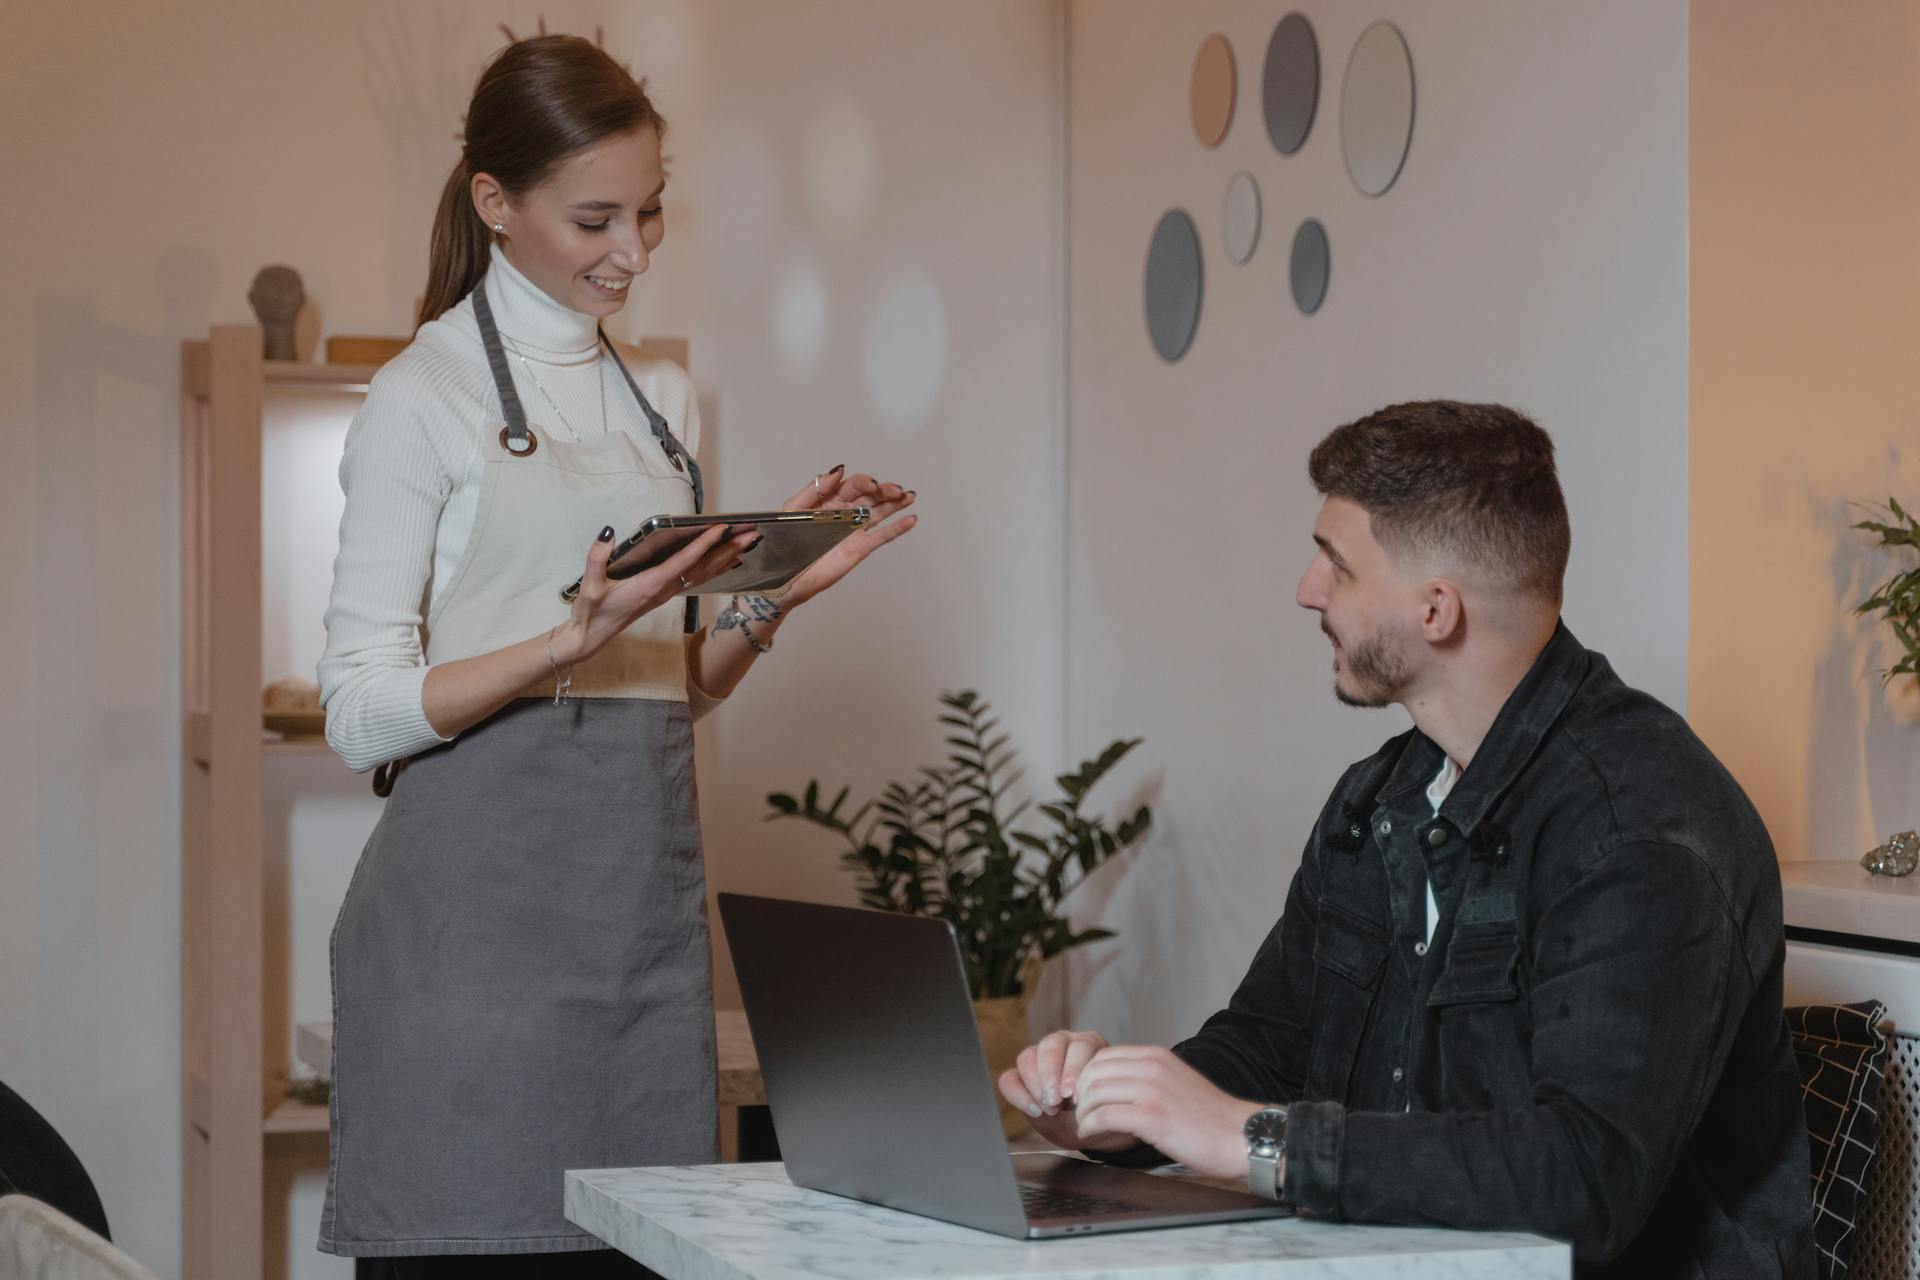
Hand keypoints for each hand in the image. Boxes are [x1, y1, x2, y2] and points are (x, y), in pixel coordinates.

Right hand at [553, 522, 756, 664]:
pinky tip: (727, 562)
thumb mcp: (589, 585)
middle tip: (752, 534)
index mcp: (650, 585)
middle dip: (728, 549)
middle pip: (703, 567)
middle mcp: (664, 590)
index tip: (722, 529)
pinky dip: (715, 568)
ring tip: (748, 544)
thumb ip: (596, 558)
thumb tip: (608, 533)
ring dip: (726, 558)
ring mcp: (666, 593)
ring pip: (703, 574)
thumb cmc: (591, 612)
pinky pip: (696, 579)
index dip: (703, 545)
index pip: (684, 562)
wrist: (591, 636)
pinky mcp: (664, 594)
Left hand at [774, 465, 916, 607]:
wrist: (786, 575)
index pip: (853, 486)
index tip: (873, 484)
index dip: (865, 482)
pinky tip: (911, 520)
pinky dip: (898, 528)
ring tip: (910, 496)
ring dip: (896, 504)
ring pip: (880, 513)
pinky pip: (882, 536)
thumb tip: (839, 471)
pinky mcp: (861, 548)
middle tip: (897, 490)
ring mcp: (854, 530)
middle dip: (886, 491)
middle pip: (871, 497)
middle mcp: (845, 513)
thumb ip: (815, 489)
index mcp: (830, 500)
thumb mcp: (794, 509)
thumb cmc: (785, 542)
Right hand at [997, 1030, 1133, 1152]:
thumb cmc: (1101, 1114)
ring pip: (1027, 1057)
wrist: (1087, 1131)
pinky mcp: (1020, 1076)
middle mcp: (1063, 1045)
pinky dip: (1017, 1094)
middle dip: (1051, 1074)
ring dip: (1035, 1084)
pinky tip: (1034, 1111)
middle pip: (1050, 1045)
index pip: (1079, 1046)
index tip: (1072, 1095)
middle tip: (1055, 1101)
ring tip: (1047, 1109)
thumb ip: (1101, 1096)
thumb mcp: (1107, 1105)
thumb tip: (1091, 1092)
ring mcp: (1039, 1058)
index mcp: (1090, 1045)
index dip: (1074, 1069)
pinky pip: (1009, 1078)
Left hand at [1071, 1046, 1261, 1179]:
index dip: (1085, 1077)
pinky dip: (1090, 1128)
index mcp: (1157, 1056)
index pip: (1103, 1056)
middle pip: (1093, 1073)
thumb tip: (1117, 1083)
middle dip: (1079, 1095)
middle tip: (1079, 1113)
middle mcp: (1152, 1067)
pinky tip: (1092, 1136)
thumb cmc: (1209, 1117)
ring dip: (1083, 1114)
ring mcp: (1152, 1091)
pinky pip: (1103, 1117)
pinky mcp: (1151, 1118)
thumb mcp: (1176, 1080)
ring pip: (1094, 1094)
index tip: (1084, 1097)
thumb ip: (1149, 1076)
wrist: (1240, 1136)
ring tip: (1085, 1127)